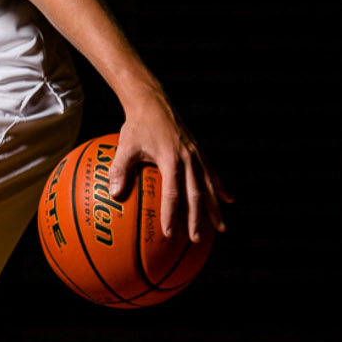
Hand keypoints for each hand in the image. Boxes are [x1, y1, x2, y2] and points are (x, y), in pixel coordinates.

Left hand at [112, 101, 230, 242]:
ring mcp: (196, 155)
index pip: (172, 194)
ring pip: (208, 186)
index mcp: (169, 160)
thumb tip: (113, 194)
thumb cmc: (136, 126)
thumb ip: (118, 170)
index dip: (171, 215)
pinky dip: (220, 186)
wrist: (153, 103)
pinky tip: (228, 199)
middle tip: (196, 239)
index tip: (170, 234)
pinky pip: (212, 172)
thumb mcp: (124, 147)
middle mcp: (187, 159)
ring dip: (214, 208)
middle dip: (197, 219)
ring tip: (220, 228)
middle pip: (195, 195)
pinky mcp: (199, 151)